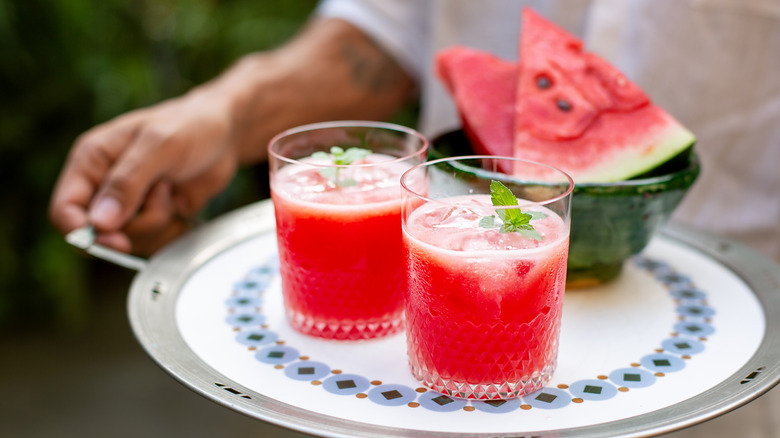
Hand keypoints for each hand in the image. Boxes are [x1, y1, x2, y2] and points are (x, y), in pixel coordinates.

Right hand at [49, 91, 238, 255]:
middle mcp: (104, 186)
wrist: (225, 133)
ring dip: (159, 222)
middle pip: (100, 234)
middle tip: (162, 194)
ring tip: (170, 189)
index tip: (117, 240)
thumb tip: (99, 222)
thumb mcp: (160, 145)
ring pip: (131, 240)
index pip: (65, 209)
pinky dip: (173, 230)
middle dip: (136, 223)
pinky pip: (156, 243)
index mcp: (91, 161)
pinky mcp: (154, 218)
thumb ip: (128, 182)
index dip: (83, 233)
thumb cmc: (191, 125)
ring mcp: (130, 205)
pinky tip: (181, 203)